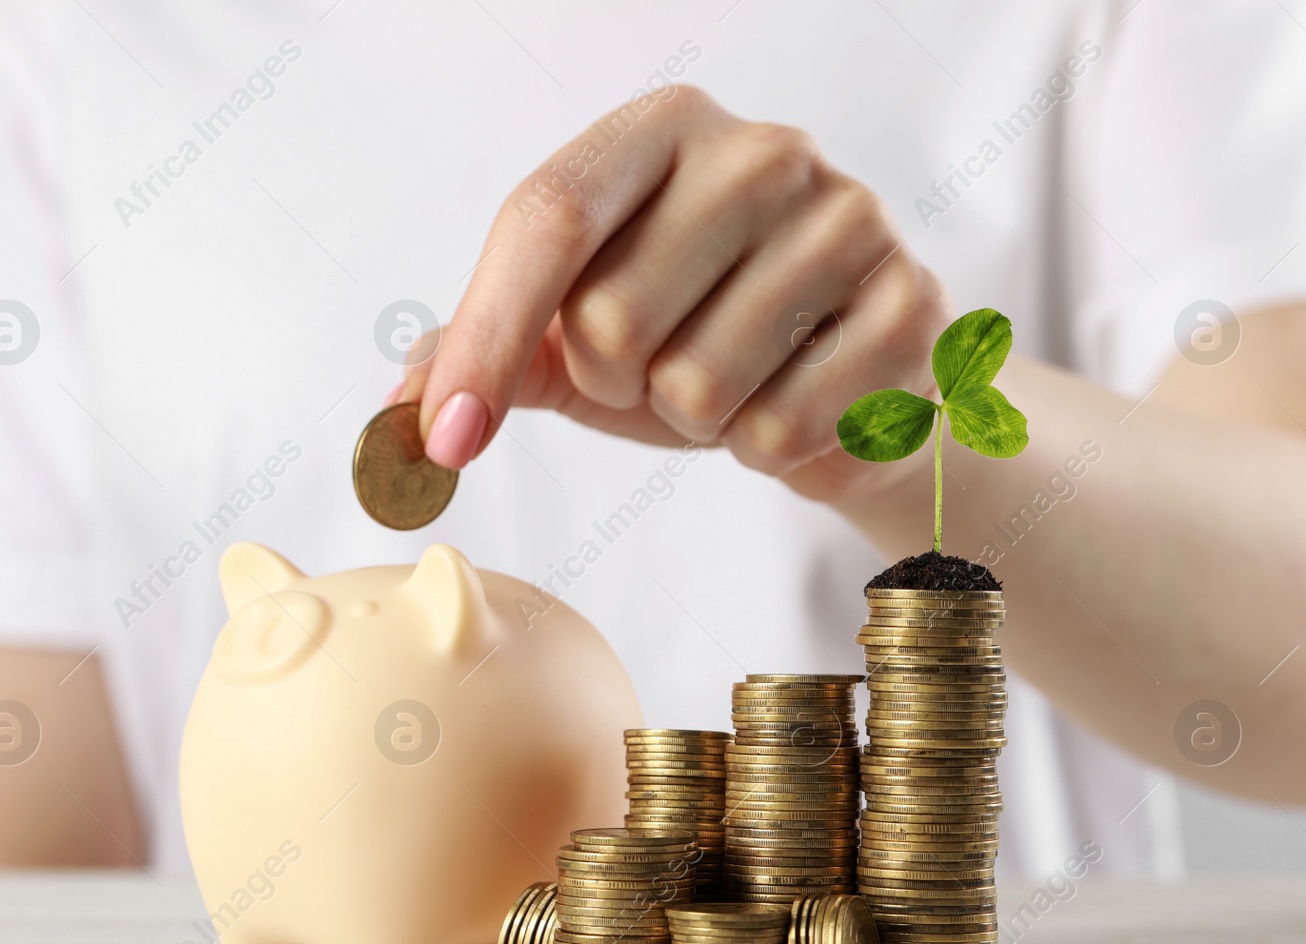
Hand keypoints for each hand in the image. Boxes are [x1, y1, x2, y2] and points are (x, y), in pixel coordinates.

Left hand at [398, 86, 951, 503]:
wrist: (842, 382)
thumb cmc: (696, 336)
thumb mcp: (577, 332)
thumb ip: (485, 351)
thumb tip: (396, 421)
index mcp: (662, 130)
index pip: (547, 218)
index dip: (487, 338)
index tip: (449, 438)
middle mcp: (762, 151)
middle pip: (610, 317)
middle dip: (617, 382)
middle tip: (664, 368)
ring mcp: (848, 218)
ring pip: (698, 384)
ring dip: (695, 421)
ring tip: (735, 386)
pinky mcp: (909, 304)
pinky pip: (782, 431)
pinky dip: (770, 452)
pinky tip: (799, 408)